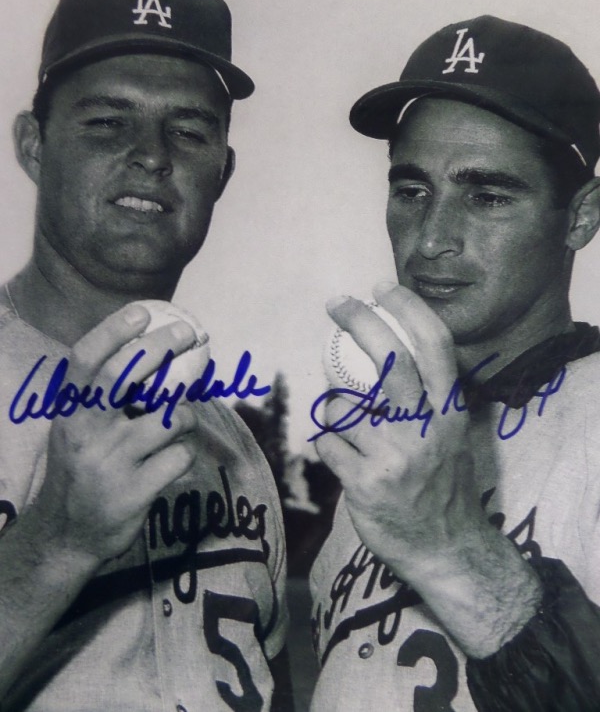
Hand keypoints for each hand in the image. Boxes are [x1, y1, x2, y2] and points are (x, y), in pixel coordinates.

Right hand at [33, 303, 198, 565]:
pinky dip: (185, 453)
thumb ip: (101, 398)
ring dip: (184, 416)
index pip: (85, 361)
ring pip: (169, 418)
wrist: (65, 536)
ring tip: (178, 424)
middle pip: (125, 375)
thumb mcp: (76, 430)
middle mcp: (84, 433)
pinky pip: (180, 455)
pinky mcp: (134, 492)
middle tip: (190, 335)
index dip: (113, 331)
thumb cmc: (81, 470)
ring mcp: (110, 464)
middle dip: (163, 347)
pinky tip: (173, 459)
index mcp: (69, 413)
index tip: (142, 311)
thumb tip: (150, 353)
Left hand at [316, 282, 484, 579]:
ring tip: (346, 424)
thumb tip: (392, 357)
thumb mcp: (454, 437)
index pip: (434, 346)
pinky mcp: (365, 483)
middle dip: (360, 320)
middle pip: (389, 358)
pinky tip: (344, 459)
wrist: (448, 550)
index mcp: (450, 412)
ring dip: (334, 406)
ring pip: (342, 404)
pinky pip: (328, 443)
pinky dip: (328, 444)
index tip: (382, 287)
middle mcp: (425, 428)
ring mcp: (394, 456)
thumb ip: (431, 400)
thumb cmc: (445, 487)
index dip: (408, 309)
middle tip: (337, 303)